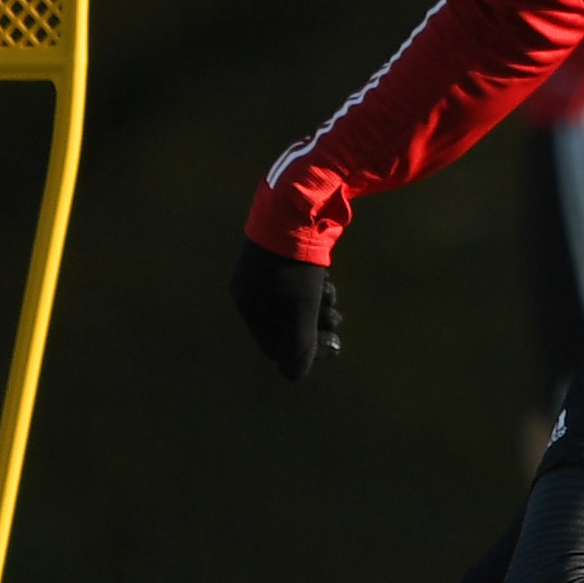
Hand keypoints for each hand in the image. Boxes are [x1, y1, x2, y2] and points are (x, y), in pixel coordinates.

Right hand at [230, 237, 341, 380]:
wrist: (298, 206)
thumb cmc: (296, 265)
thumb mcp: (300, 310)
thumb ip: (298, 346)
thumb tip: (294, 376)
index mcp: (248, 304)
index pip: (274, 346)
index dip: (305, 352)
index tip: (332, 346)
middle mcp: (251, 289)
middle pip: (286, 326)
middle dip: (315, 327)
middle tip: (336, 319)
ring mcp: (265, 270)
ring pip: (295, 305)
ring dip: (318, 308)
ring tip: (332, 295)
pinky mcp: (282, 256)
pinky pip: (299, 286)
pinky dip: (315, 290)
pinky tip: (327, 281)